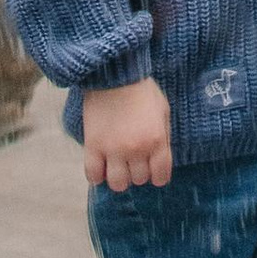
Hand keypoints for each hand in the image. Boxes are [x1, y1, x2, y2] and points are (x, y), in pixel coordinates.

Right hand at [82, 76, 173, 190]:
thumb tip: (160, 159)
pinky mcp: (93, 146)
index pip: (161, 177)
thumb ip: (163, 136)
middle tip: (134, 160)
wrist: (113, 74)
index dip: (158, 176)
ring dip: (119, 177)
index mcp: (156, 140)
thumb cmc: (141, 89)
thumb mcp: (163, 110)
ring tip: (117, 165)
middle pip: (139, 180)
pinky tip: (100, 166)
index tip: (154, 171)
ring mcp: (113, 149)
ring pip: (118, 184)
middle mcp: (136, 150)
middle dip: (139, 172)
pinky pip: (93, 175)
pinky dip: (97, 175)